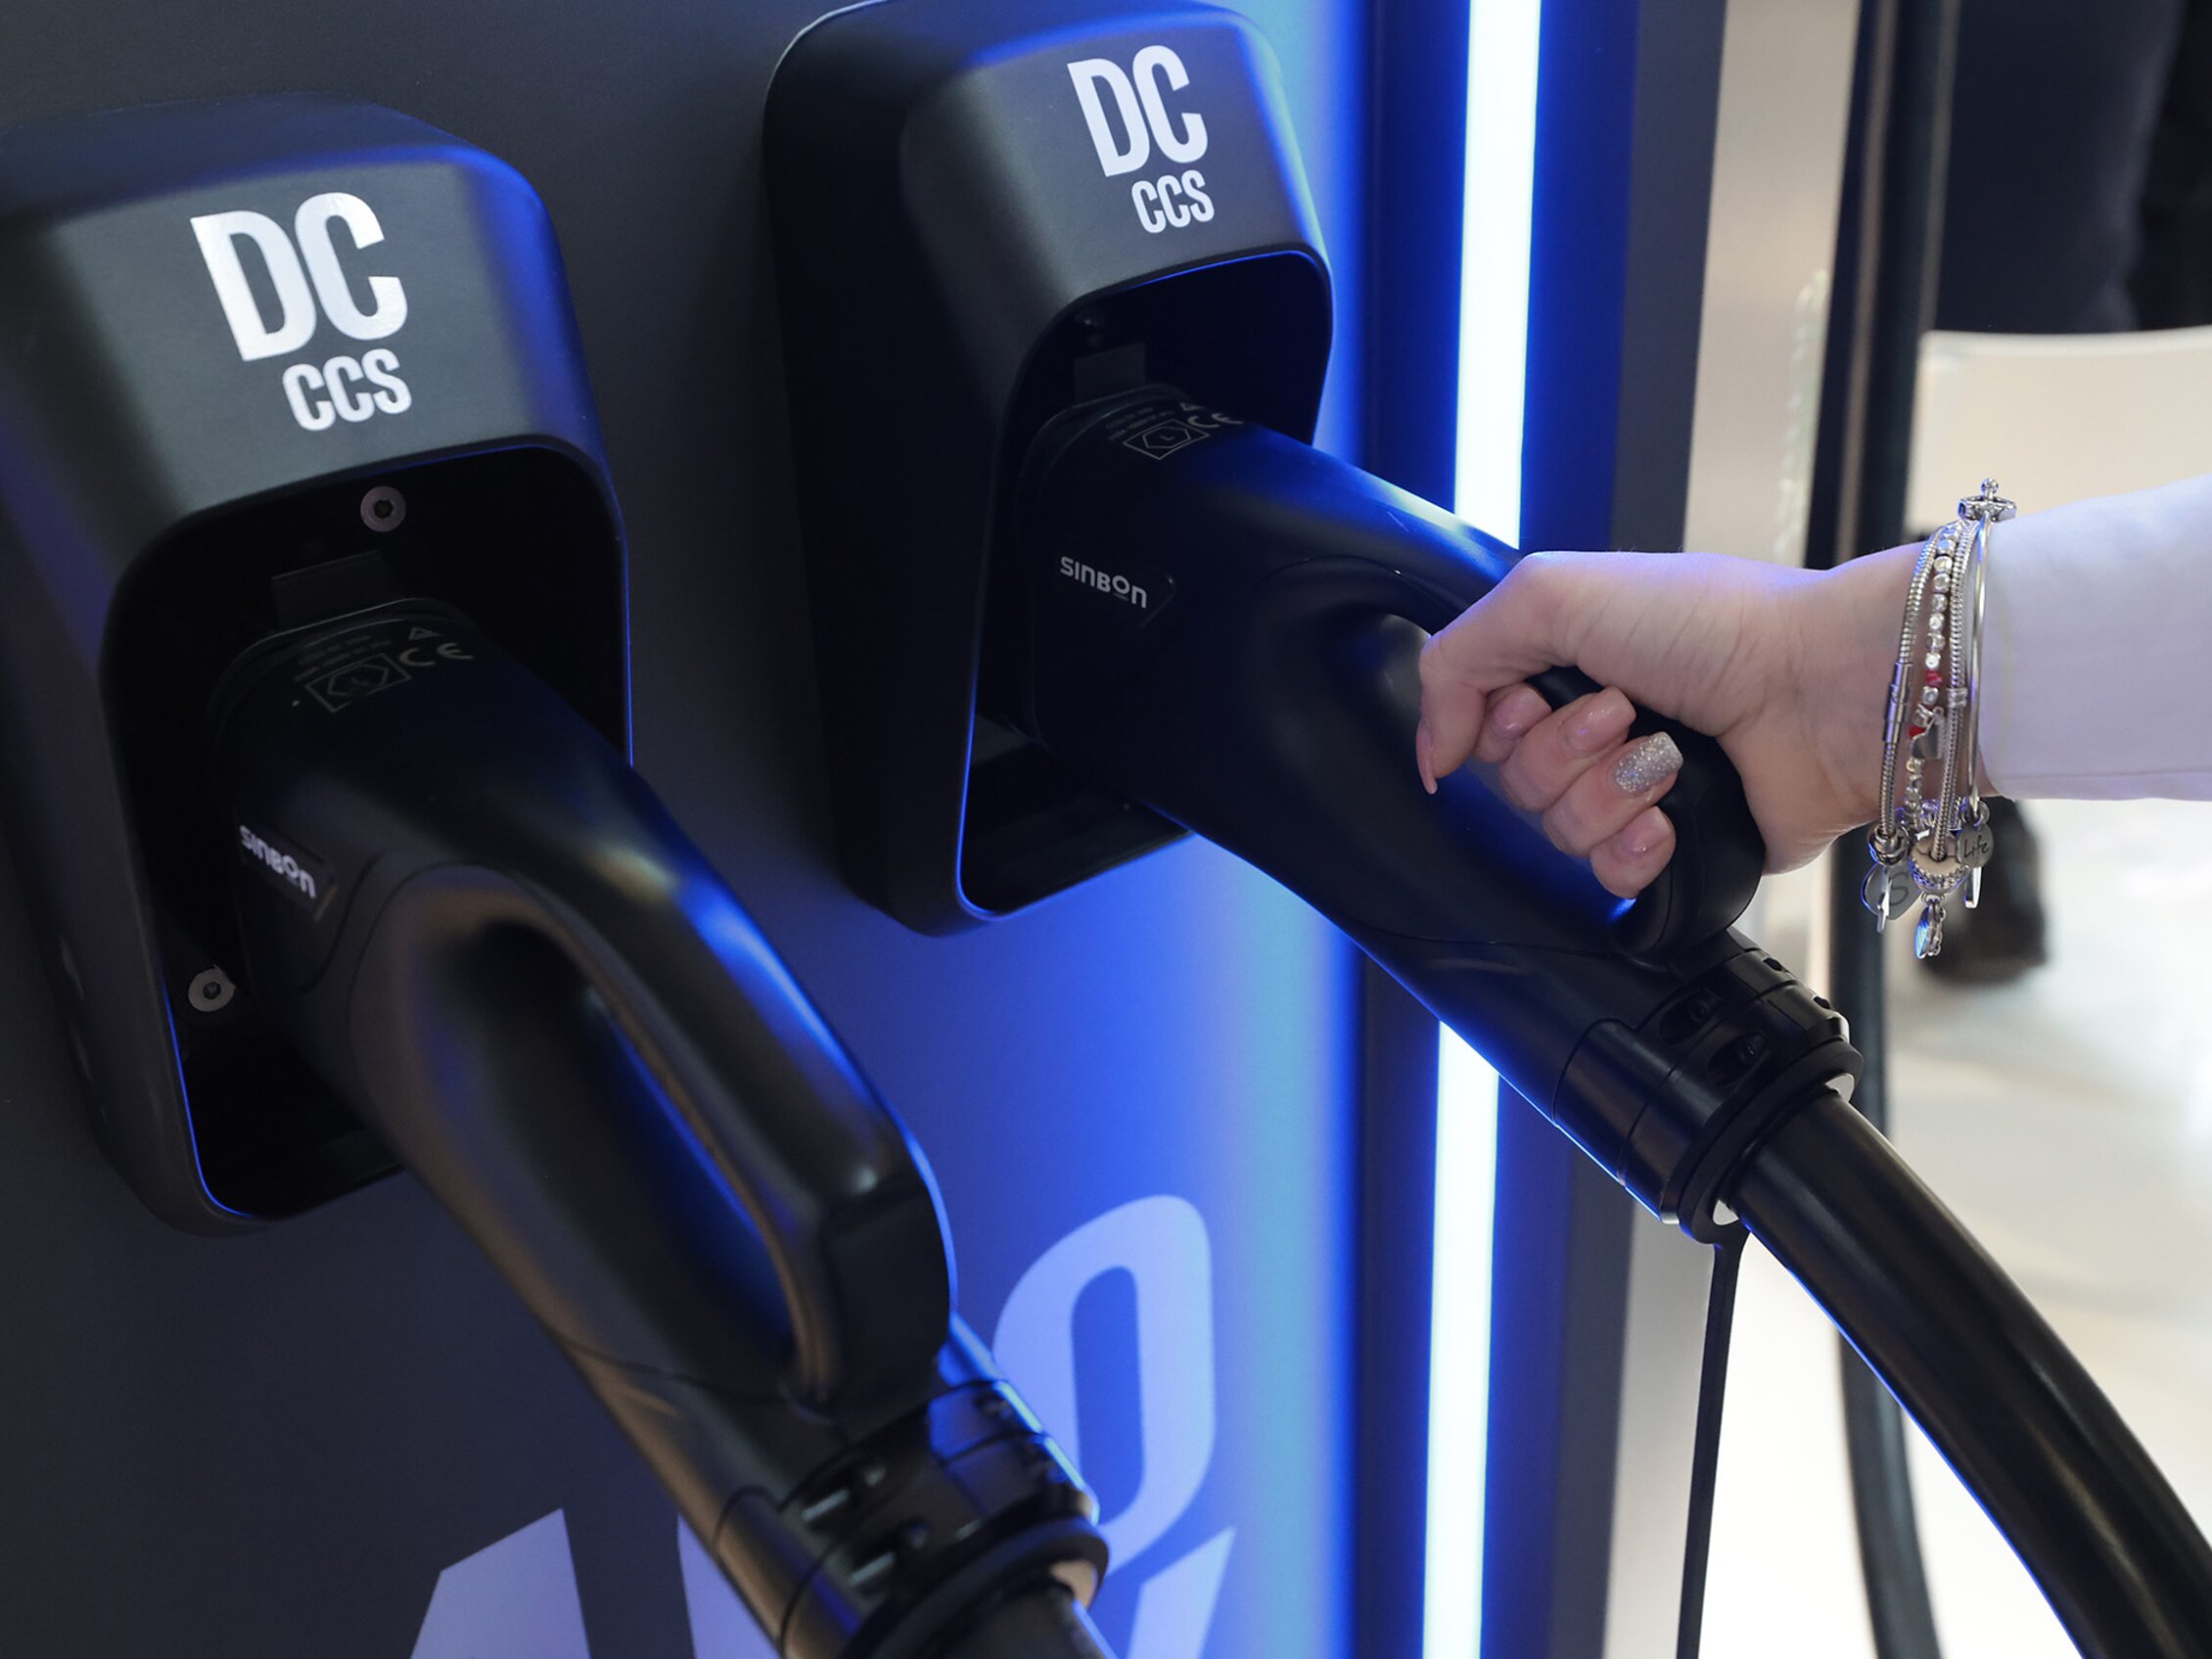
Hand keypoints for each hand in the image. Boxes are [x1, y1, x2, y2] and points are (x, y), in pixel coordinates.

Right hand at [1414, 546, 1914, 896]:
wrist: (1821, 687)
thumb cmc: (1713, 624)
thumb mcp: (1551, 591)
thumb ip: (1457, 660)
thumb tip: (1434, 752)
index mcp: (1567, 665)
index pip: (1477, 726)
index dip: (1496, 721)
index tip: (1539, 693)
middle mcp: (1598, 729)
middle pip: (1511, 785)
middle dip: (1559, 753)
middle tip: (1623, 713)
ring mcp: (1638, 792)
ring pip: (1557, 833)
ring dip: (1605, 795)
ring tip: (1663, 759)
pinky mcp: (1678, 849)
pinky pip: (1609, 880)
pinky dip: (1636, 849)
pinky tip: (1672, 816)